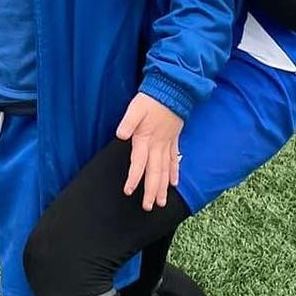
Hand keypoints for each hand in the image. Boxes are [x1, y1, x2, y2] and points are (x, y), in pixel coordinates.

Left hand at [116, 92, 184, 211]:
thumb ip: (128, 122)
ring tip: (162, 202)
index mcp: (146, 139)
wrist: (173, 89)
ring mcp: (167, 144)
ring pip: (165, 170)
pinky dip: (175, 172)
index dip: (134, 178)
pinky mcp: (174, 139)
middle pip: (155, 172)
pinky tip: (174, 183)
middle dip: (152, 191)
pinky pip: (175, 160)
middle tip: (149, 207)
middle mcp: (158, 145)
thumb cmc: (152, 98)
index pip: (139, 163)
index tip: (129, 191)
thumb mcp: (136, 107)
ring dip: (163, 187)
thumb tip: (120, 135)